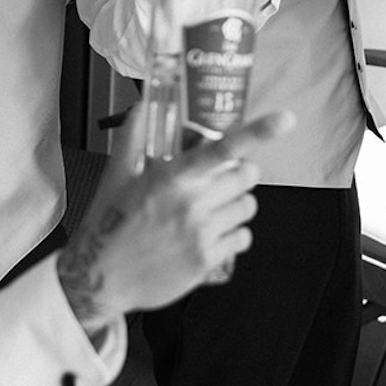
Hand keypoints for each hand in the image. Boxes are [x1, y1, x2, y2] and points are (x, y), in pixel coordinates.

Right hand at [56, 109, 293, 327]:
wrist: (99, 278)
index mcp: (173, 178)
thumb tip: (141, 106)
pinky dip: (234, 233)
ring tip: (214, 207)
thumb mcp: (116, 175)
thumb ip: (133, 137)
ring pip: (248, 207)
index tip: (285, 119)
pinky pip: (242, 238)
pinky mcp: (207, 261)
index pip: (223, 149)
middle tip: (224, 177)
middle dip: (241, 172)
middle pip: (247, 176)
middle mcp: (192, 204)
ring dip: (238, 202)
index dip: (258, 132)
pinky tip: (213, 232)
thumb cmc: (108, 222)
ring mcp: (202, 234)